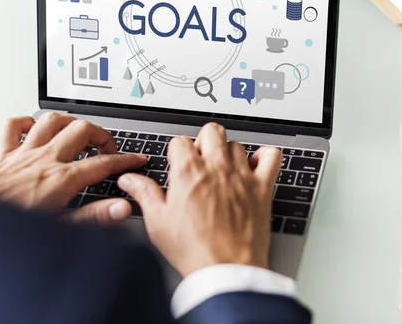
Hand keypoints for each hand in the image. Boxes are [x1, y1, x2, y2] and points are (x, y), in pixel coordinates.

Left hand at [0, 113, 147, 224]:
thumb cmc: (15, 229)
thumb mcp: (63, 229)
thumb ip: (96, 216)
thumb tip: (122, 208)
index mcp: (62, 179)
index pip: (103, 163)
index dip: (126, 160)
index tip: (136, 159)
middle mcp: (45, 160)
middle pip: (81, 130)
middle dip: (101, 135)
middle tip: (108, 148)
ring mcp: (23, 154)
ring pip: (51, 121)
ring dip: (69, 123)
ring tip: (79, 132)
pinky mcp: (3, 156)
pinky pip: (12, 127)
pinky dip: (26, 123)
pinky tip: (36, 129)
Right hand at [118, 123, 281, 276]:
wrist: (225, 270)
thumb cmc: (193, 250)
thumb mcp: (158, 222)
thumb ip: (145, 194)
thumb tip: (130, 180)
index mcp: (188, 172)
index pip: (180, 141)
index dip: (177, 152)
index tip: (179, 164)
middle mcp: (216, 168)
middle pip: (211, 131)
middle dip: (204, 141)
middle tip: (201, 161)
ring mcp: (241, 175)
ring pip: (237, 144)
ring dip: (229, 153)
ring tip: (224, 170)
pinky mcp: (262, 187)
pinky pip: (271, 156)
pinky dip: (265, 156)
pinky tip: (255, 166)